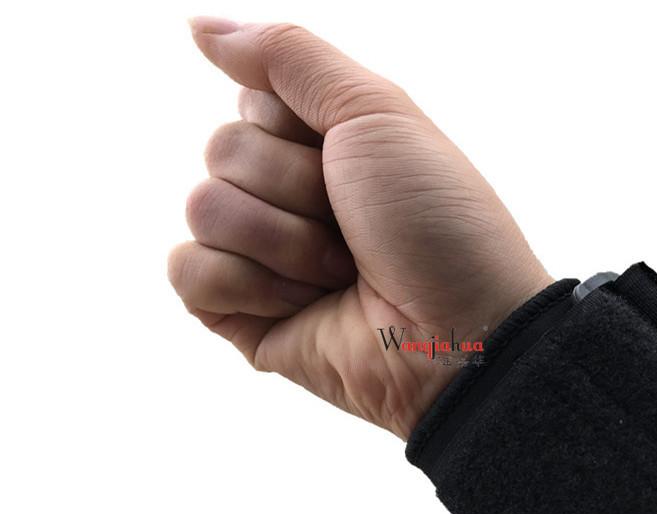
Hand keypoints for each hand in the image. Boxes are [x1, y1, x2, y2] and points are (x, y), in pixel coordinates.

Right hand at [169, 18, 550, 437]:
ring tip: (339, 273)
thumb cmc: (437, 221)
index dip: (297, 128)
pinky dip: (249, 285)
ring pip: (203, 209)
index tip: (352, 161)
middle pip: (221, 152)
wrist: (459, 331)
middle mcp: (285, 197)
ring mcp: (261, 258)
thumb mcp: (374, 111)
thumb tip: (198, 27)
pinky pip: (189, 272)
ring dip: (282, 240)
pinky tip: (303, 306)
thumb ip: (287, 57)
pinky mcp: (242, 315)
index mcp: (318, 147)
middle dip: (295, 188)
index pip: (250, 103)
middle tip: (352, 228)